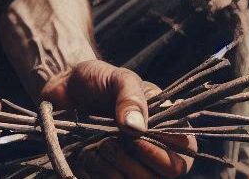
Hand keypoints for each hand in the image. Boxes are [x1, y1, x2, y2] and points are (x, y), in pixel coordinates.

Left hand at [41, 60, 195, 177]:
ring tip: (95, 143)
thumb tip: (136, 127)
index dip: (163, 155)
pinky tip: (85, 153)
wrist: (64, 88)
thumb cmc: (98, 80)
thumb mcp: (118, 78)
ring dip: (108, 166)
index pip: (184, 155)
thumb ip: (131, 98)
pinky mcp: (104, 174)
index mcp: (166, 126)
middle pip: (156, 177)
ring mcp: (127, 166)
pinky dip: (92, 171)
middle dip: (129, 161)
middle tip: (109, 139)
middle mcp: (151, 151)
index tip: (136, 141)